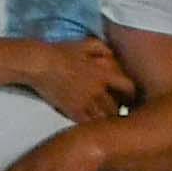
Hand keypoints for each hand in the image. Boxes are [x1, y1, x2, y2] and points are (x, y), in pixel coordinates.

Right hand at [10, 35, 135, 123]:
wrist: (39, 63)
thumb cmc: (60, 52)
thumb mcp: (84, 43)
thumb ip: (102, 48)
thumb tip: (113, 53)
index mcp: (104, 74)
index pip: (128, 88)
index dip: (131, 95)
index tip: (129, 98)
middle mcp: (98, 90)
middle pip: (117, 108)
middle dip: (118, 111)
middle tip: (116, 114)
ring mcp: (86, 102)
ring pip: (104, 119)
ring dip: (106, 121)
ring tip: (104, 124)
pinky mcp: (73, 111)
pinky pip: (88, 123)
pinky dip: (91, 126)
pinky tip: (89, 126)